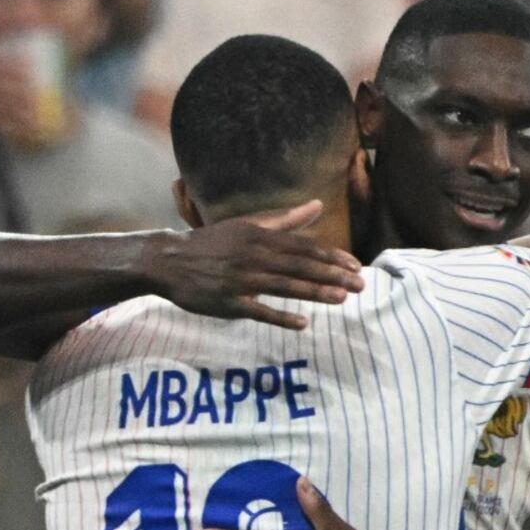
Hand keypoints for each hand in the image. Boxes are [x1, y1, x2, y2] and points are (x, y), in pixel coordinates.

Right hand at [160, 201, 365, 329]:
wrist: (169, 260)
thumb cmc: (214, 243)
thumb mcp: (248, 225)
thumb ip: (286, 219)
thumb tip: (318, 205)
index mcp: (260, 236)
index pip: (304, 247)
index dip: (331, 257)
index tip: (355, 266)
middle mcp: (254, 256)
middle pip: (300, 266)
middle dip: (332, 275)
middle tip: (360, 285)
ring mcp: (241, 280)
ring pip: (285, 287)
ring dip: (314, 293)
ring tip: (341, 299)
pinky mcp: (229, 302)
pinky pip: (258, 311)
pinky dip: (280, 317)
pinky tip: (302, 324)